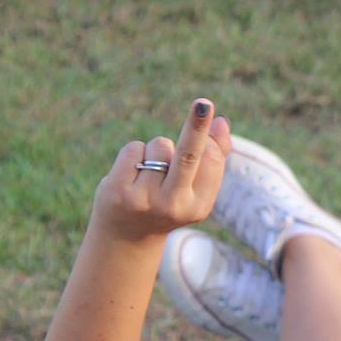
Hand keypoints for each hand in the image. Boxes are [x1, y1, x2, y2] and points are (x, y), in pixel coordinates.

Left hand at [92, 99, 231, 242]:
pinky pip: (134, 149)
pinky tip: (133, 172)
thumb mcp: (194, 188)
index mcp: (200, 205)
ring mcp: (145, 199)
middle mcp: (175, 204)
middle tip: (203, 103)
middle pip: (189, 155)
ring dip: (156, 149)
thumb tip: (222, 121)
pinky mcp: (119, 191)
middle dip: (196, 128)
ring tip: (150, 173)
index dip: (207, 136)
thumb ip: (213, 157)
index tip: (207, 109)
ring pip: (159, 146)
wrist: (126, 237)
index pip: (211, 160)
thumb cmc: (168, 204)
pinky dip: (135, 153)